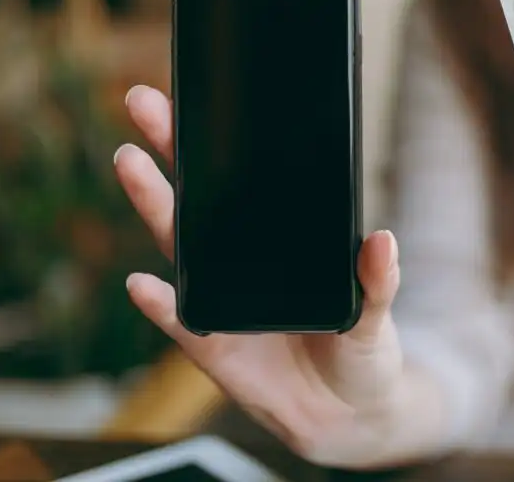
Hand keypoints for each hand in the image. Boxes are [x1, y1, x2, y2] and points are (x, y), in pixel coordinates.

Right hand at [114, 85, 415, 468]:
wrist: (346, 414)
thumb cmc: (360, 350)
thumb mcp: (377, 313)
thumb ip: (378, 281)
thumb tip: (381, 240)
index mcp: (279, 242)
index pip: (245, 183)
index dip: (221, 143)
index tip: (202, 99)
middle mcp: (241, 261)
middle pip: (199, 198)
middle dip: (170, 149)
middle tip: (144, 103)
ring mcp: (221, 299)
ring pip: (179, 244)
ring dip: (154, 204)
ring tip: (132, 162)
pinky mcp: (211, 345)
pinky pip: (179, 321)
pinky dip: (159, 304)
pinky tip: (142, 283)